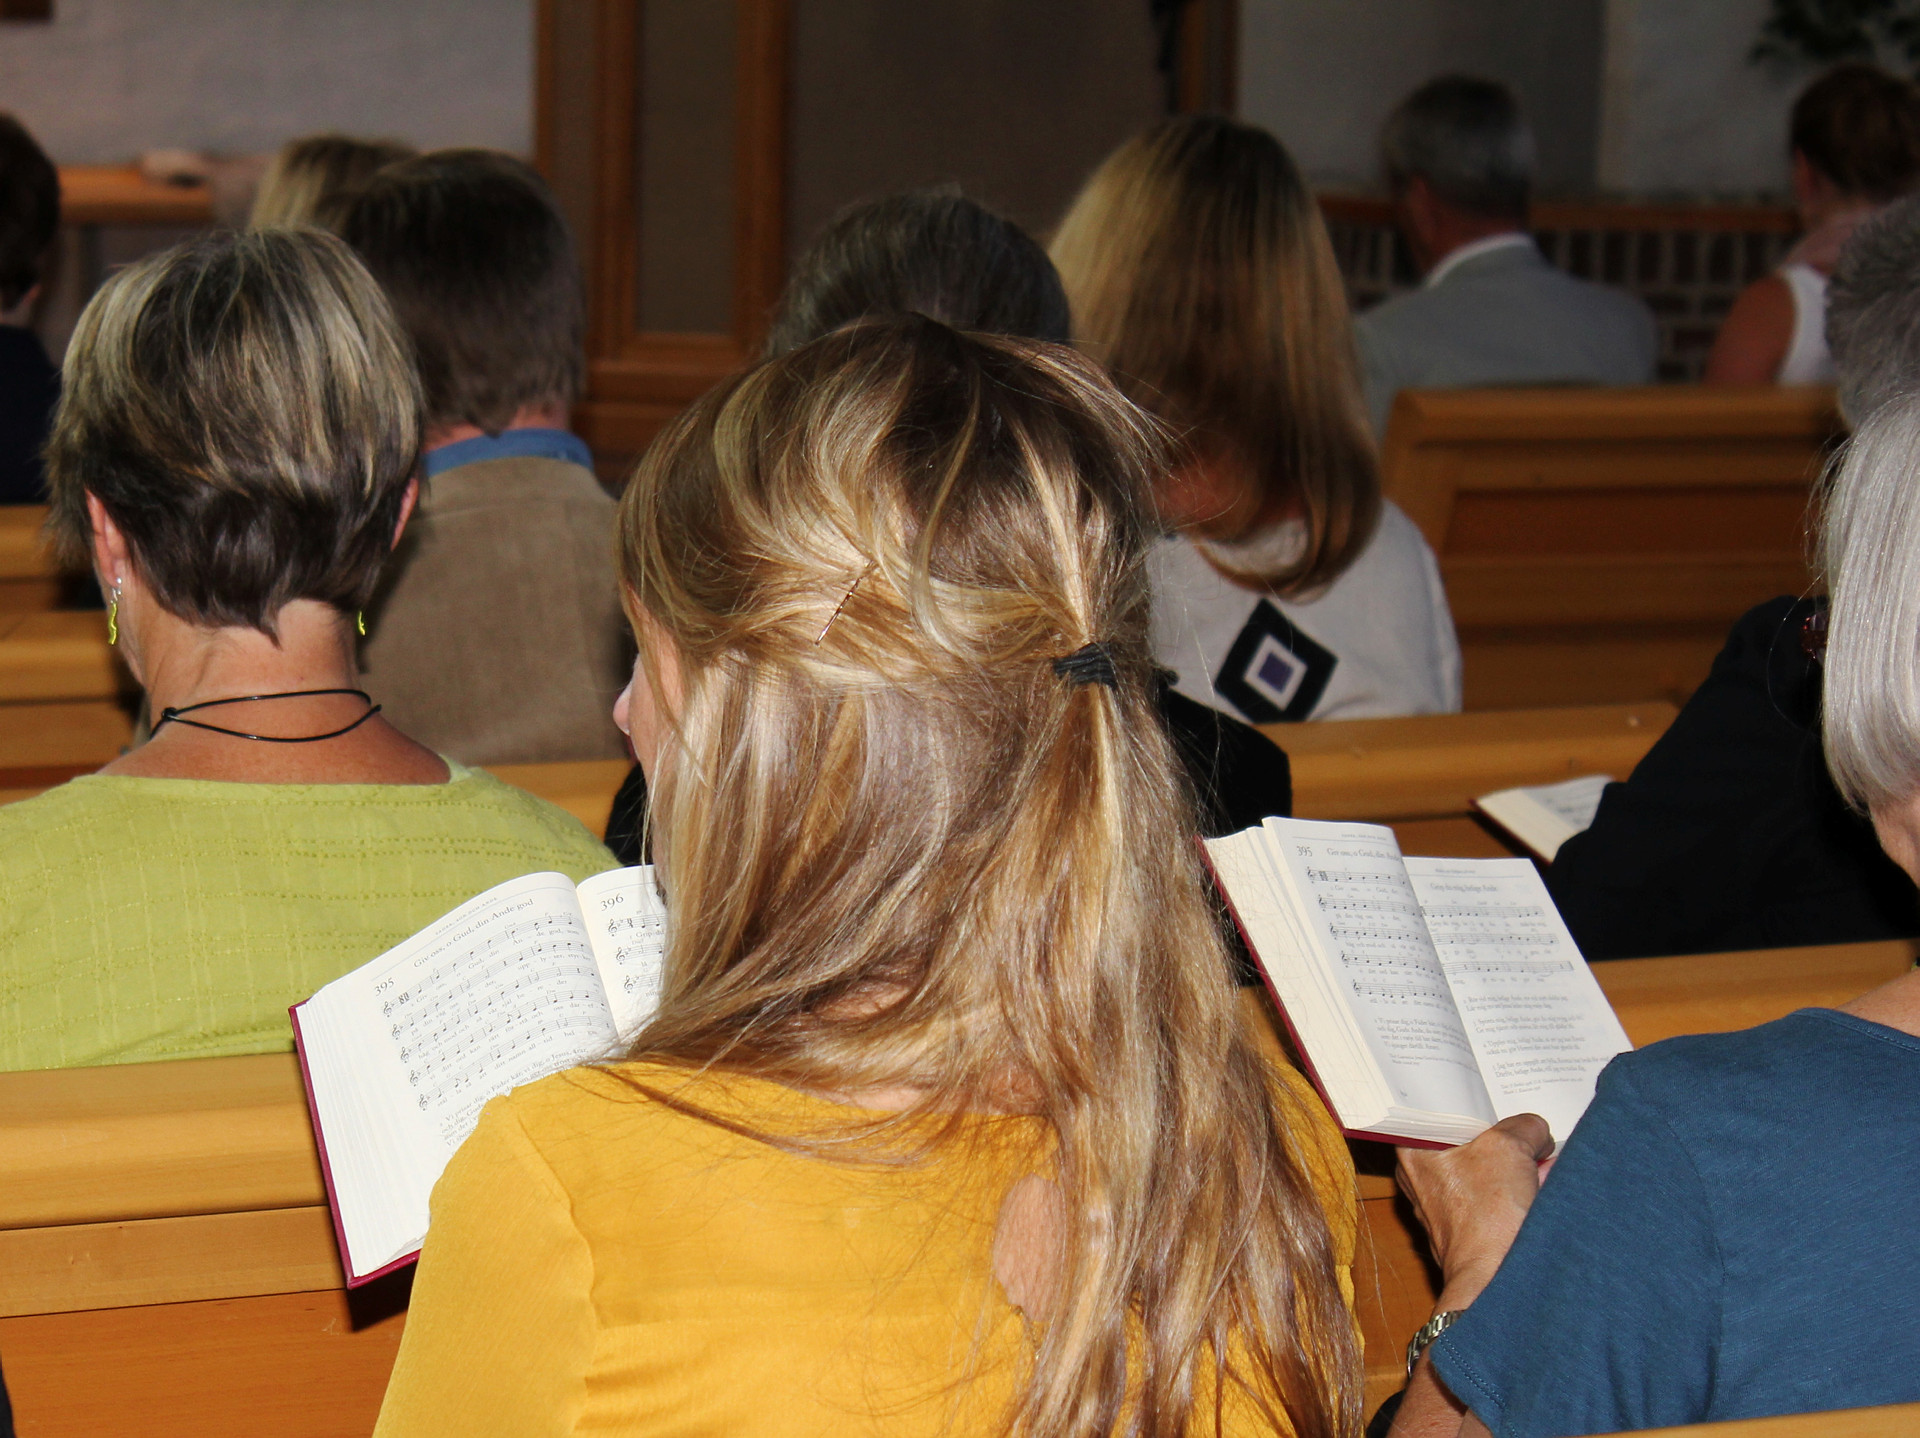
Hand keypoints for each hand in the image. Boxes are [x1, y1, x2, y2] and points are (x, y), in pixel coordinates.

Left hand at [1398, 1113, 1553, 1305]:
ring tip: (1539, 1157)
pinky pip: (1493, 1196)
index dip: (1468, 1098)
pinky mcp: (1467, 1228)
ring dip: (1514, 1163)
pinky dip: (1516, 1188)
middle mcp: (1421, 1178)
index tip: (1493, 1091)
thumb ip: (1524, 1127)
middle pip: (1465, 1141)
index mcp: (1413, 1152)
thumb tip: (1535, 1130)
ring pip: (1483, 1169)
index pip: (1435, 1110)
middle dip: (1501, 1135)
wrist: (1497, 1280)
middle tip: (1524, 1125)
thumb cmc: (1488, 1216)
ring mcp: (1443, 1206)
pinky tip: (1540, 1185)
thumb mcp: (1510, 1148)